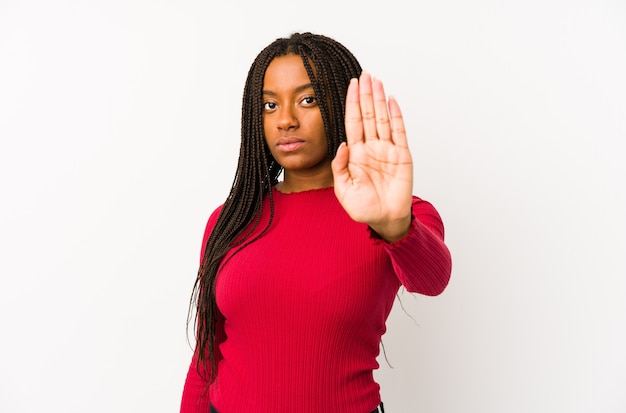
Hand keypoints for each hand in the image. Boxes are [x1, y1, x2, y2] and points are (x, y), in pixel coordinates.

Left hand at [331, 72, 412, 241]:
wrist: (384, 219)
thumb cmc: (363, 207)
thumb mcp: (343, 189)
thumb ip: (339, 167)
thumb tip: (342, 145)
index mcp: (356, 153)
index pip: (352, 122)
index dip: (351, 103)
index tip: (350, 85)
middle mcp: (371, 147)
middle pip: (367, 115)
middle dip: (365, 95)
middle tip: (364, 75)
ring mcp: (387, 150)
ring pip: (382, 119)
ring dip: (379, 100)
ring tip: (376, 81)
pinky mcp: (402, 156)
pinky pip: (399, 132)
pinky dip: (396, 116)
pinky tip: (391, 101)